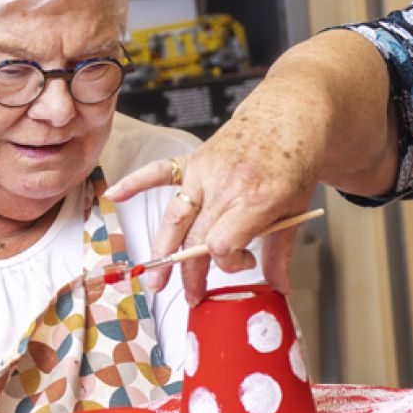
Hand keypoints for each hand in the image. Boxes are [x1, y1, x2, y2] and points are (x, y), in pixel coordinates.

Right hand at [107, 103, 323, 303]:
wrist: (291, 116)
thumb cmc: (295, 161)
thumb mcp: (296, 208)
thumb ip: (281, 251)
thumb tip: (279, 287)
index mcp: (255, 200)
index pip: (223, 245)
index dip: (230, 264)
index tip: (246, 261)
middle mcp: (225, 186)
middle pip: (196, 238)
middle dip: (193, 273)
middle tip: (194, 296)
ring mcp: (205, 172)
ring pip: (175, 217)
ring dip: (163, 252)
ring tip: (155, 281)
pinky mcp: (195, 161)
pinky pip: (160, 172)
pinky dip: (135, 182)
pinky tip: (115, 195)